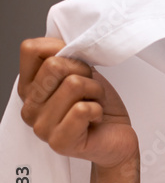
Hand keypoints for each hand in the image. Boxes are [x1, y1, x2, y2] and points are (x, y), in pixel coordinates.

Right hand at [18, 38, 137, 168]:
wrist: (117, 137)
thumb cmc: (99, 106)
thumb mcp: (82, 73)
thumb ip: (65, 57)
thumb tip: (62, 40)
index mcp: (30, 87)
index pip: (30, 49)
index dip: (60, 48)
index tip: (76, 64)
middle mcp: (30, 107)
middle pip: (55, 65)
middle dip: (84, 72)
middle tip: (90, 89)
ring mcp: (41, 127)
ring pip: (73, 84)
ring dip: (95, 91)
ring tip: (94, 104)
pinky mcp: (59, 141)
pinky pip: (82, 109)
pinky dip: (98, 109)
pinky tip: (95, 119)